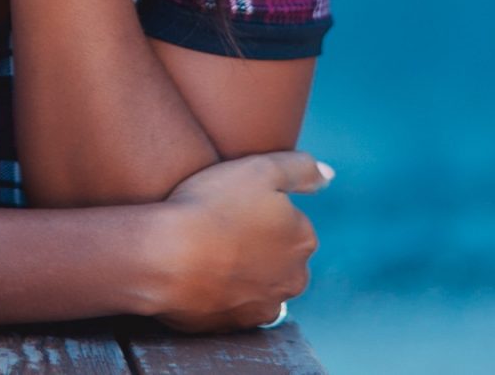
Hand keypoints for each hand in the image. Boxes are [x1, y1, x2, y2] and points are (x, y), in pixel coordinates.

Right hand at [146, 149, 328, 332]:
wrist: (165, 258)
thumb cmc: (211, 207)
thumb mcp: (259, 169)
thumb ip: (301, 168)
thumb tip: (329, 175)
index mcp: (303, 239)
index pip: (287, 220)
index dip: (256, 208)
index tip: (228, 203)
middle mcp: (294, 278)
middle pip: (276, 255)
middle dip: (254, 244)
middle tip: (216, 226)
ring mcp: (265, 306)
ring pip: (256, 282)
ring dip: (239, 270)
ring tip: (203, 251)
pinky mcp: (236, 325)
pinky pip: (232, 304)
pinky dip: (220, 292)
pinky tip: (196, 274)